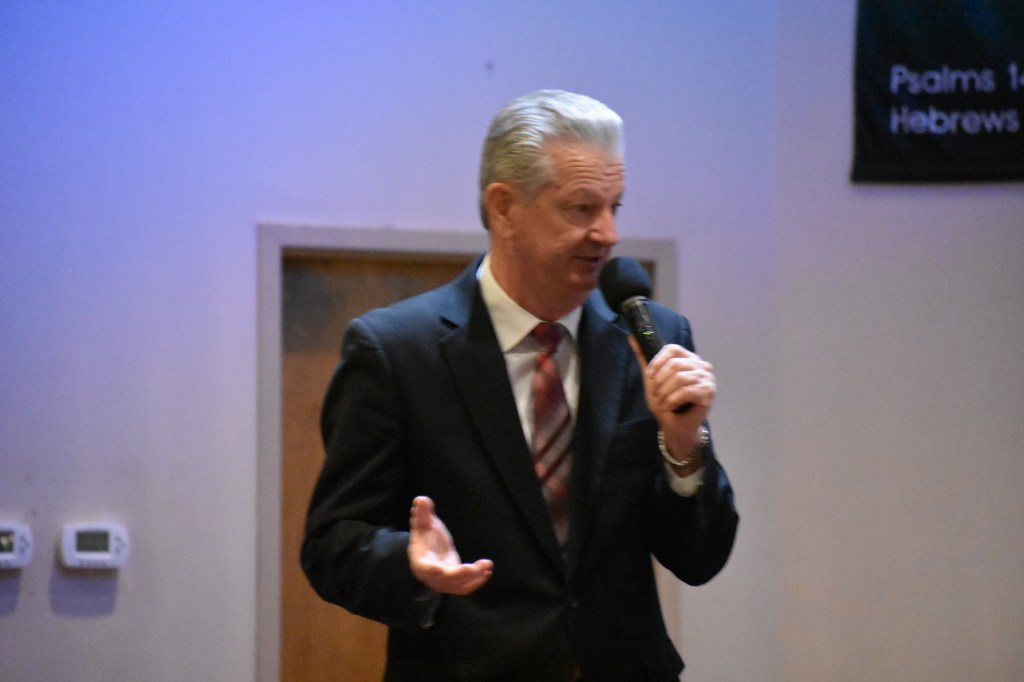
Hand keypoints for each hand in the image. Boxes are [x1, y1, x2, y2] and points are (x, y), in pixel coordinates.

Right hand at [408, 496, 493, 594]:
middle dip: (460, 574)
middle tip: (474, 568)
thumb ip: (422, 514)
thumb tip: (420, 499)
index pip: (424, 568)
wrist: (429, 552)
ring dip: (474, 577)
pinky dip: (477, 581)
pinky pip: (466, 587)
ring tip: (487, 565)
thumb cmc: (425, 537)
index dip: (431, 569)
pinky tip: (487, 570)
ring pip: (459, 585)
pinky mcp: (455, 584)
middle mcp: (431, 576)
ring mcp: (444, 582)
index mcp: (420, 561)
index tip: (439, 569)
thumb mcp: (423, 524)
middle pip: (445, 579)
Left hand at [629, 337, 715, 456]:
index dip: (658, 361)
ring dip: (666, 393)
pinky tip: (671, 406)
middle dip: (660, 383)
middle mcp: (701, 365)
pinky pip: (687, 392)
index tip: (650, 375)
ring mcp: (707, 378)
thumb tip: (631, 336)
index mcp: (688, 358)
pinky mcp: (709, 392)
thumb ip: (644, 357)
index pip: (672, 349)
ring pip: (680, 379)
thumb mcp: (651, 378)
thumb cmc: (665, 401)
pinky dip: (673, 401)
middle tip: (658, 395)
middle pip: (675, 364)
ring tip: (664, 402)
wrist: (674, 425)